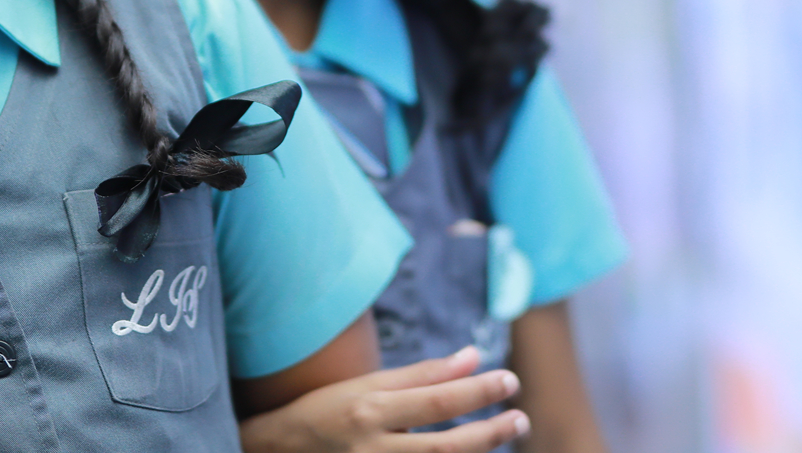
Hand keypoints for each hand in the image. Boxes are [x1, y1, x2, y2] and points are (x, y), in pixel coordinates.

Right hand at [238, 345, 528, 452]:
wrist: (280, 450)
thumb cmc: (328, 410)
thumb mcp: (370, 384)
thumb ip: (423, 374)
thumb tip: (474, 356)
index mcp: (370, 410)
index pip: (437, 401)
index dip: (478, 391)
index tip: (509, 379)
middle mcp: (373, 448)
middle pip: (446, 447)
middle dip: (490, 433)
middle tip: (521, 416)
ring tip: (509, 432)